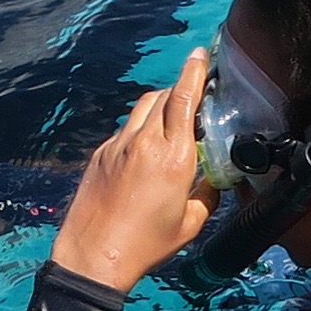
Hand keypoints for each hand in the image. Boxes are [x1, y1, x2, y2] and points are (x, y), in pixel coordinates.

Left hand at [49, 49, 214, 291]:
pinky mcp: (100, 154)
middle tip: (194, 96)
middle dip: (181, 90)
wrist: (95, 256)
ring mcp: (118, 146)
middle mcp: (145, 143)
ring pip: (142, 109)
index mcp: (175, 157)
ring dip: (159, 106)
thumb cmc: (147, 245)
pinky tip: (145, 152)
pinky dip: (139, 130)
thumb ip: (208, 194)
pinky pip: (125, 130)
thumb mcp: (191, 223)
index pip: (185, 99)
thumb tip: (215, 180)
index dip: (195, 72)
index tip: (202, 55)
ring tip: (171, 121)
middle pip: (164, 96)